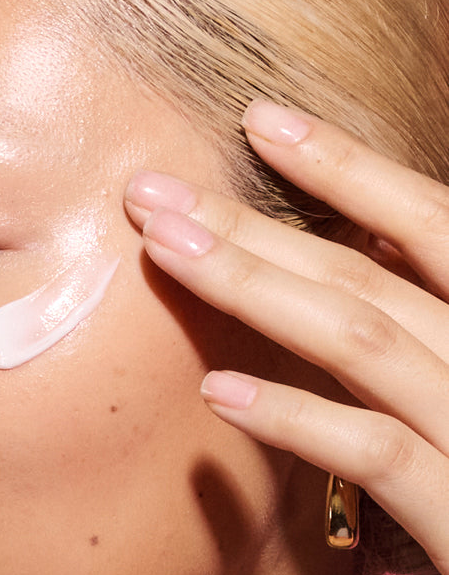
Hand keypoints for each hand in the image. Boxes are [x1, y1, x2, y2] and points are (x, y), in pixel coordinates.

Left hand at [124, 100, 448, 574]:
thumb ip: (422, 326)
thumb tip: (338, 269)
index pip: (431, 223)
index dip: (346, 167)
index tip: (258, 120)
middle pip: (368, 274)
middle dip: (256, 224)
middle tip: (153, 190)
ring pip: (363, 340)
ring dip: (255, 289)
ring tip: (164, 251)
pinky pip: (376, 454)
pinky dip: (297, 418)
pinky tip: (219, 392)